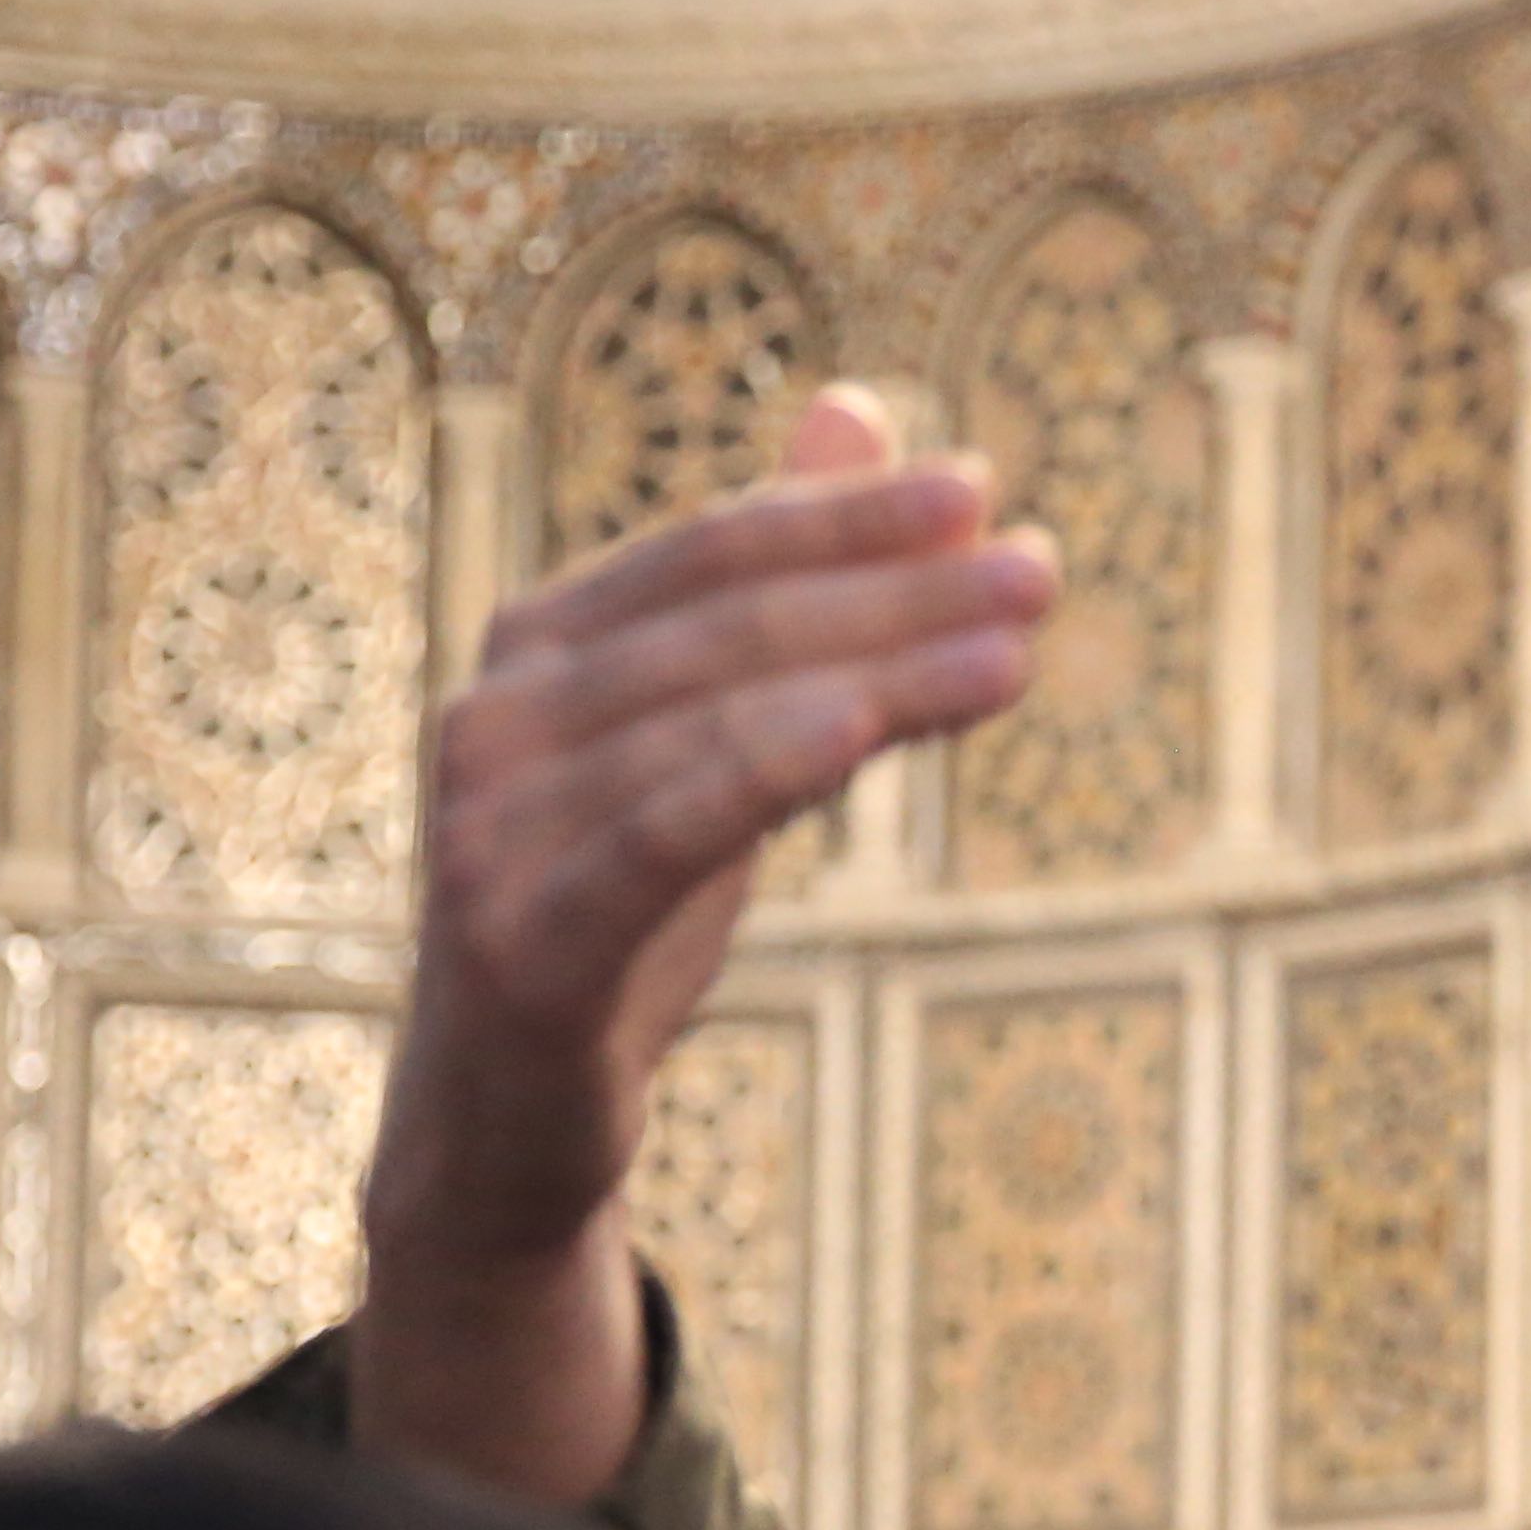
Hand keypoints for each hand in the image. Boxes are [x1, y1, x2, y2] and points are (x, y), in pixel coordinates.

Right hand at [357, 387, 1045, 1498]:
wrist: (505, 1122)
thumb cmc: (617, 908)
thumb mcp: (710, 738)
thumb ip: (777, 585)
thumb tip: (861, 407)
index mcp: (542, 648)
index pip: (713, 552)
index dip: (848, 518)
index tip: (989, 491)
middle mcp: (498, 715)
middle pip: (726, 627)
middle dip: (891, 591)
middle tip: (1039, 570)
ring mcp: (491, 827)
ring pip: (709, 722)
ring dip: (871, 676)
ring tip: (1014, 654)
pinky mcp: (516, 941)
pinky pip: (655, 837)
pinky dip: (758, 771)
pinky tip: (865, 732)